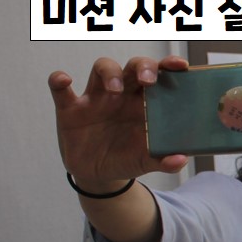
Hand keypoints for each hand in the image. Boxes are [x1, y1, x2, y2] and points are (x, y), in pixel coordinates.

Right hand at [49, 55, 190, 187]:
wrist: (98, 175)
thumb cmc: (126, 158)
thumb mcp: (146, 162)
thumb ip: (164, 161)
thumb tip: (181, 160)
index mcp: (144, 103)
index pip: (159, 76)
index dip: (168, 66)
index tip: (179, 65)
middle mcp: (122, 94)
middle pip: (133, 66)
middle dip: (142, 66)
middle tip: (148, 80)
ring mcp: (96, 98)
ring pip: (102, 68)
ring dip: (110, 73)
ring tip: (114, 90)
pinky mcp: (71, 109)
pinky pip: (61, 90)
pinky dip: (59, 80)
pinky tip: (64, 80)